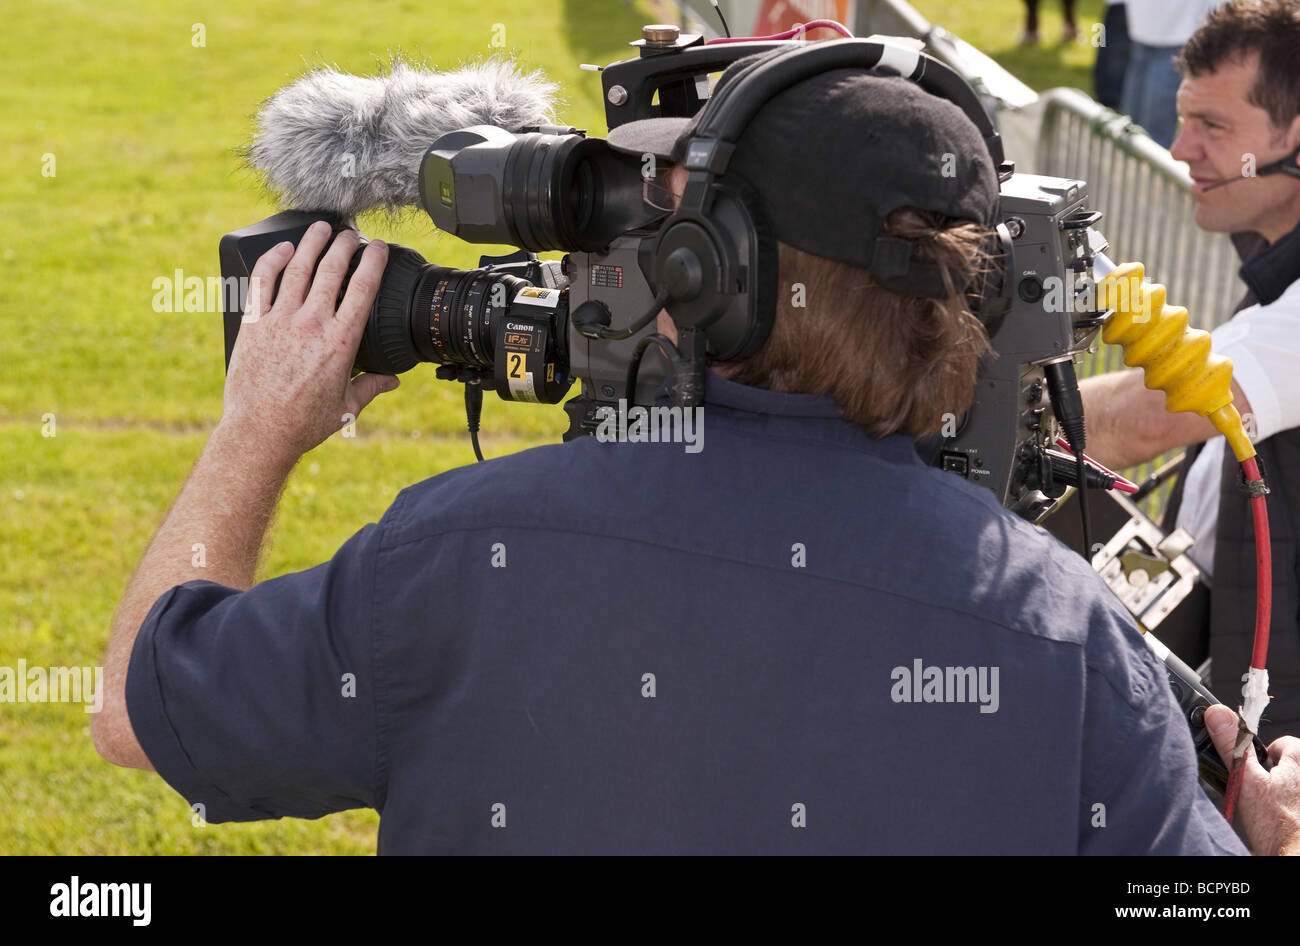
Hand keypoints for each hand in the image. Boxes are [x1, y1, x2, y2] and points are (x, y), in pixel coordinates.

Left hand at [219, 221, 397, 468]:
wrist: (259, 432)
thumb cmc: (303, 424)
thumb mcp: (346, 408)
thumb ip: (371, 387)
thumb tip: (393, 381)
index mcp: (341, 343)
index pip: (363, 289)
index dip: (374, 262)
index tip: (379, 247)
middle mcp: (311, 325)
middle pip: (331, 270)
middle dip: (344, 245)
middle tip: (351, 233)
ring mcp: (280, 321)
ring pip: (298, 268)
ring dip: (311, 243)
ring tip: (320, 229)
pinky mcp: (254, 323)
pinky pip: (262, 281)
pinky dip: (272, 260)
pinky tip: (282, 249)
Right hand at [1205, 704, 1299, 854]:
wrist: (1293, 855)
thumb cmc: (1276, 824)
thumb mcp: (1245, 780)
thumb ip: (1233, 745)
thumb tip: (1218, 714)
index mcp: (1297, 764)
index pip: (1286, 744)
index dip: (1268, 750)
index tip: (1257, 762)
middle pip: (1289, 766)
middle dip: (1273, 773)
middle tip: (1257, 787)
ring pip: (1289, 787)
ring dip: (1279, 792)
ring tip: (1265, 806)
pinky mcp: (1298, 815)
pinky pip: (1291, 804)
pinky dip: (1284, 809)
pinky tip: (1273, 820)